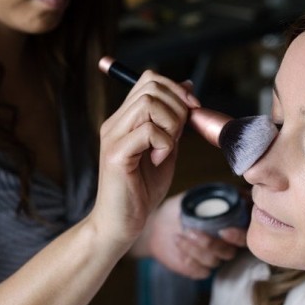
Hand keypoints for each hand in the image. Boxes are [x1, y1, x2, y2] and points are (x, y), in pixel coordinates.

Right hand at [90, 71, 199, 248]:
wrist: (121, 224)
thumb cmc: (142, 190)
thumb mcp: (165, 148)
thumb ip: (174, 120)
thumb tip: (187, 87)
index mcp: (125, 119)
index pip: (149, 80)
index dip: (176, 89)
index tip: (192, 110)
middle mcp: (115, 123)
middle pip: (151, 86)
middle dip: (177, 106)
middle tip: (179, 135)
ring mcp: (113, 137)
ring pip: (149, 104)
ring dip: (171, 125)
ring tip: (166, 149)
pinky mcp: (116, 154)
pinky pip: (148, 131)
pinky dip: (164, 144)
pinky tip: (158, 160)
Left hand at [137, 192, 246, 279]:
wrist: (155, 226)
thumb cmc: (176, 209)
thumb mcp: (191, 197)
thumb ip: (210, 195)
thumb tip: (232, 192)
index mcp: (229, 226)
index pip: (245, 236)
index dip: (238, 236)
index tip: (223, 231)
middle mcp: (225, 244)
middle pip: (230, 252)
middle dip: (211, 244)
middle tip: (191, 231)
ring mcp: (213, 257)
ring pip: (214, 261)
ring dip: (196, 249)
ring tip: (179, 235)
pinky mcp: (200, 269)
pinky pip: (202, 272)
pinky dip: (190, 262)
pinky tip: (179, 246)